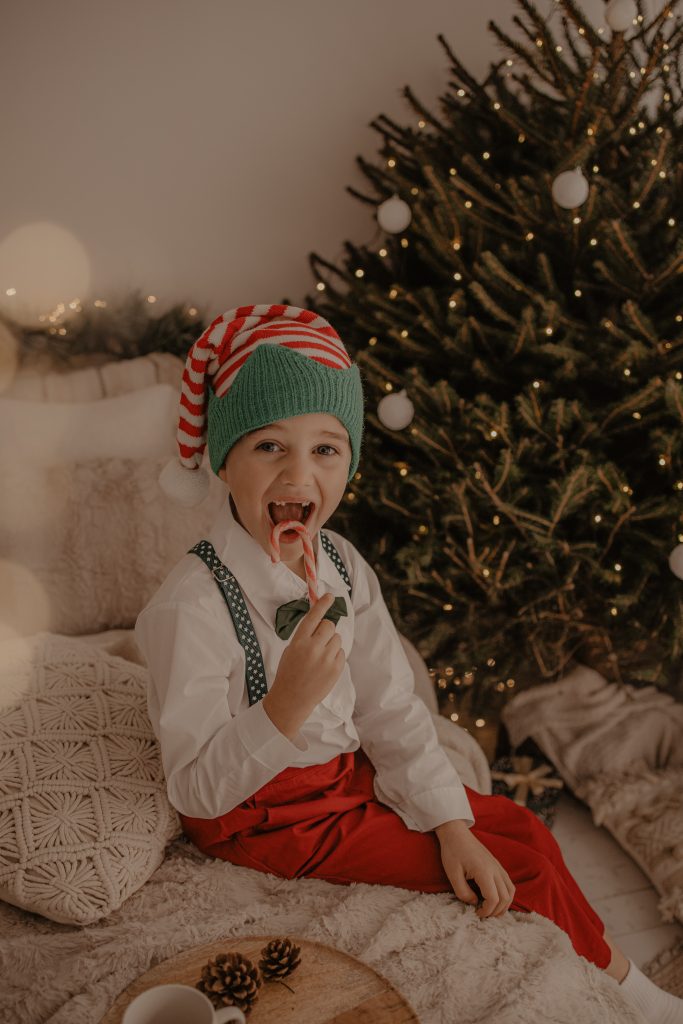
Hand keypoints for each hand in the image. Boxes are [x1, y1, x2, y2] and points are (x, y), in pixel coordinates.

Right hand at [263, 592, 345, 738]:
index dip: (322, 605)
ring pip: (337, 638)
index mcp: (299, 642)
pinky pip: (341, 652)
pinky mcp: (336, 670)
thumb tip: (322, 623)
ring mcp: (326, 660)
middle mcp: (313, 649)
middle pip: (329, 626)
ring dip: (331, 643)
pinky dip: (335, 656)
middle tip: (319, 640)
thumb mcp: (291, 650)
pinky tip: (324, 666)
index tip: (330, 595)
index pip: (313, 617)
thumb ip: (305, 636)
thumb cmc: (289, 672)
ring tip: (320, 656)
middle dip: (326, 629)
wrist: (292, 699)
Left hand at [436, 821, 514, 918]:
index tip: (476, 913)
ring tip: (490, 910)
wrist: (456, 833)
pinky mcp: (498, 866)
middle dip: (496, 912)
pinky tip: (494, 899)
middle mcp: (495, 869)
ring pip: (511, 892)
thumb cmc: (452, 852)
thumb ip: (463, 892)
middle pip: (505, 898)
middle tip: (483, 914)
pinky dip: (506, 896)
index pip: (493, 899)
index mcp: (484, 871)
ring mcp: (498, 867)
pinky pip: (509, 884)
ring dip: (504, 905)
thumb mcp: (452, 874)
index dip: (486, 911)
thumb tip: (475, 903)